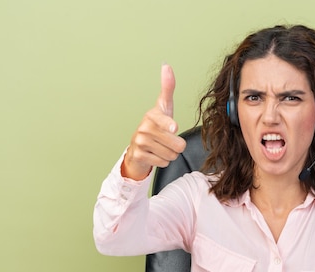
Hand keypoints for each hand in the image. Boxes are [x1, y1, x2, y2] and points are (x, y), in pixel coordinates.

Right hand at [122, 64, 186, 179]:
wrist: (138, 147)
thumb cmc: (156, 125)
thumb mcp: (164, 107)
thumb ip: (167, 88)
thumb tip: (166, 65)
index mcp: (153, 115)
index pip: (164, 120)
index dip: (169, 125)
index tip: (173, 128)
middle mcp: (145, 127)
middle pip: (177, 144)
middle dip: (177, 146)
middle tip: (168, 140)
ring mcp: (140, 142)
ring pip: (171, 154)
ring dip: (170, 154)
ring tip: (161, 147)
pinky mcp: (139, 155)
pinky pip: (163, 162)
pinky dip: (162, 161)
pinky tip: (155, 154)